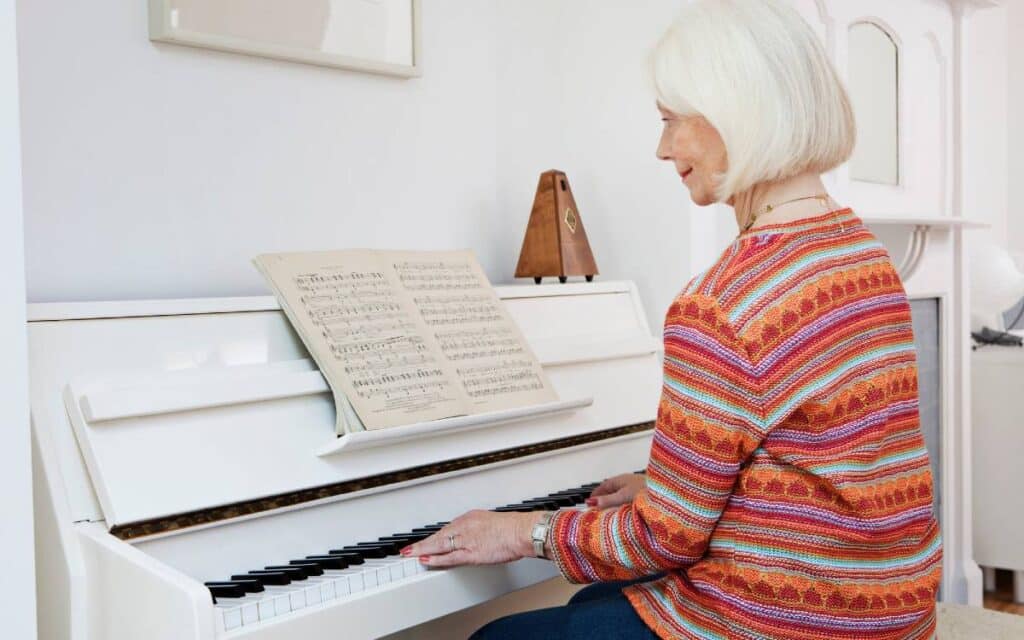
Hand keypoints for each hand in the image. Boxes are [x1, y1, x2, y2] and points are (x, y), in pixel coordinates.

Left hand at [400, 510, 541, 568]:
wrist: (522, 531)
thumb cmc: (513, 529)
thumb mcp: (492, 523)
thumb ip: (480, 530)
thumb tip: (476, 537)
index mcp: (470, 518)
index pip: (446, 529)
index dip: (433, 537)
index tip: (424, 542)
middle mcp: (465, 526)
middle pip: (438, 536)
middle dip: (421, 543)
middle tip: (407, 549)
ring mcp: (467, 540)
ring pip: (439, 546)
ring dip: (422, 550)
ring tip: (409, 554)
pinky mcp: (471, 553)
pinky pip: (449, 557)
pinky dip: (435, 559)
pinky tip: (425, 560)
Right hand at [586, 473, 645, 508]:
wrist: (668, 493)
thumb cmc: (645, 491)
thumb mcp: (623, 497)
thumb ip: (607, 500)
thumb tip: (592, 502)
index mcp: (620, 479)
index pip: (604, 486)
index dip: (596, 494)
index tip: (589, 503)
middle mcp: (628, 482)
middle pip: (612, 491)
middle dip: (604, 499)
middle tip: (597, 511)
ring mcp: (637, 488)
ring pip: (621, 495)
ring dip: (615, 503)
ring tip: (609, 514)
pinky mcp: (644, 495)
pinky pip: (630, 500)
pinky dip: (624, 506)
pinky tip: (626, 513)